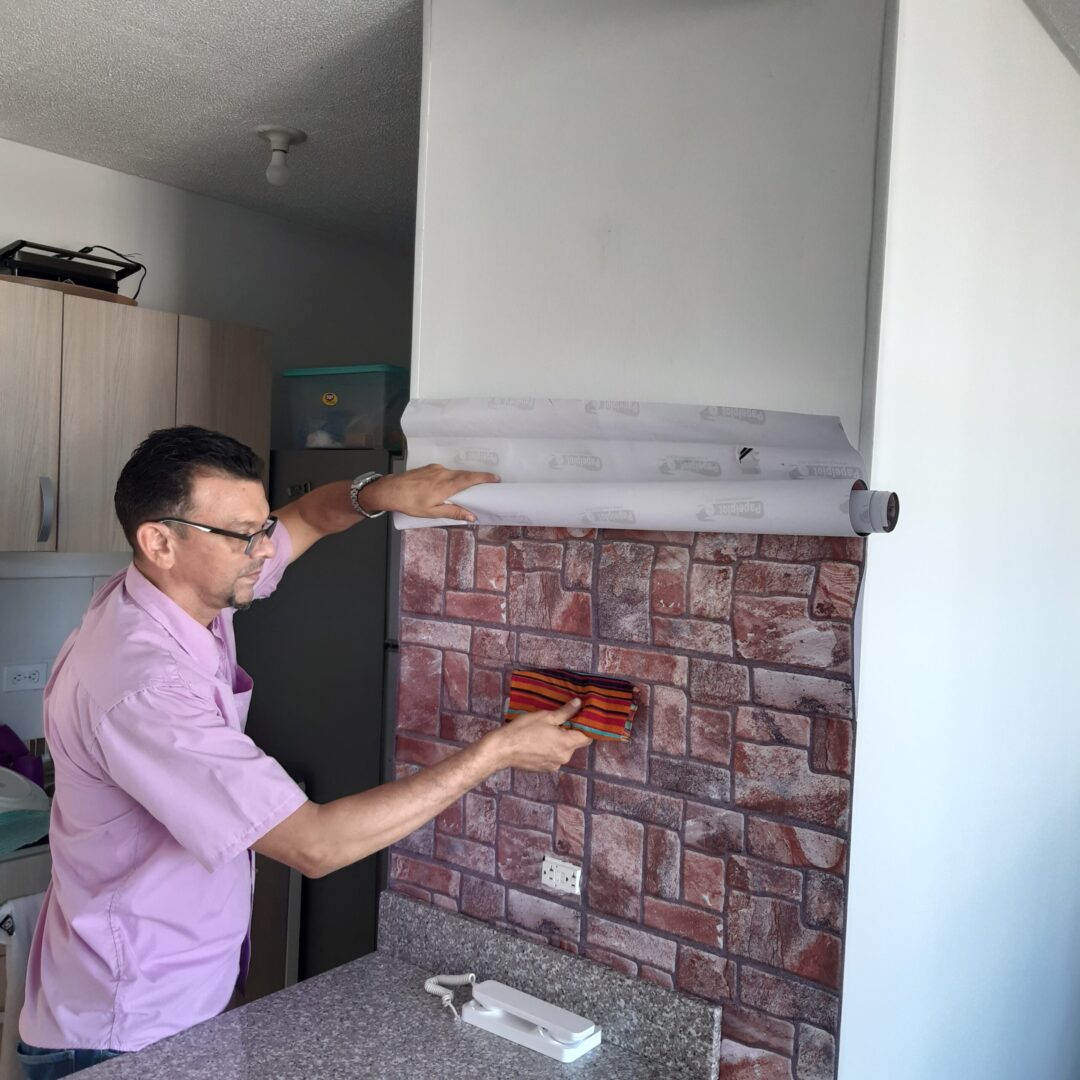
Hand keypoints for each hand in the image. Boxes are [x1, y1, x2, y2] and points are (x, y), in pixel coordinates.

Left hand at [360, 464, 497, 522]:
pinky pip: (446, 471)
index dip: (485, 477)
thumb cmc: (411, 503)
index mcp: (446, 485)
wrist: (390, 490)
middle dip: (478, 478)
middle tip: (489, 483)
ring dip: (464, 478)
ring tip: (469, 487)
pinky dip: (452, 477)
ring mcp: (436, 469)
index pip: (471, 479)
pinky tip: (450, 485)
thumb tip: (472, 516)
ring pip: (455, 473)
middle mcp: (443, 473)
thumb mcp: (433, 512)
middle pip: (466, 474)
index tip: (496, 478)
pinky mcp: (429, 468)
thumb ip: (454, 512)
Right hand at [487, 699, 591, 772]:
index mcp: (566, 744)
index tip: (579, 718)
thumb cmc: (523, 730)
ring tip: (543, 731)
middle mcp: (564, 758)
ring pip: (563, 750)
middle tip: (555, 722)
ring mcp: (554, 765)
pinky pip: (553, 757)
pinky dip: (550, 749)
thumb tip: (578, 703)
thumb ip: (565, 712)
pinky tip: (537, 742)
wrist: (502, 750)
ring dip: (558, 741)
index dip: (585, 727)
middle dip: (569, 733)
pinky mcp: (545, 769)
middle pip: (575, 744)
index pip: (587, 737)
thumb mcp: (545, 717)